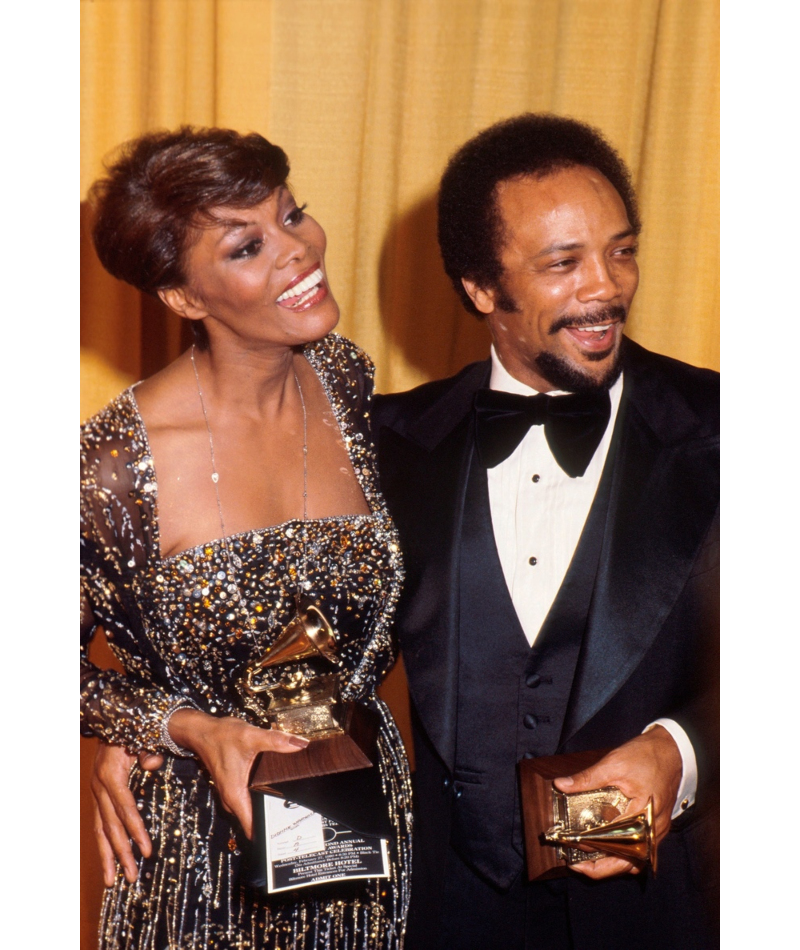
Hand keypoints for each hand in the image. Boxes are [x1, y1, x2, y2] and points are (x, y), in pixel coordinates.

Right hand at [91, 743, 162, 885]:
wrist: (112, 723)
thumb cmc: (133, 731)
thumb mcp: (142, 737)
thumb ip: (148, 751)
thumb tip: (152, 764)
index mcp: (111, 774)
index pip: (125, 808)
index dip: (136, 830)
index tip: (148, 850)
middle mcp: (99, 787)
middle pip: (111, 826)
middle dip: (122, 853)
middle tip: (133, 876)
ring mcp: (96, 794)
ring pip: (100, 830)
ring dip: (108, 856)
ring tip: (112, 881)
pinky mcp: (97, 798)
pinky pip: (99, 825)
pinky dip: (104, 845)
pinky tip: (109, 862)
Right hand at [168, 709, 307, 838]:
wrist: (202, 731)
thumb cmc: (221, 736)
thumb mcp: (251, 737)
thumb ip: (276, 741)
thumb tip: (301, 744)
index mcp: (236, 795)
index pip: (253, 828)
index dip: (271, 832)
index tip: (288, 829)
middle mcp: (233, 799)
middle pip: (256, 819)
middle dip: (275, 817)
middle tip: (299, 810)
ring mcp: (233, 793)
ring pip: (254, 808)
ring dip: (269, 804)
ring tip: (292, 798)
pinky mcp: (235, 786)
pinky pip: (251, 797)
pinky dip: (263, 793)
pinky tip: (277, 783)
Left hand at [553, 726, 681, 879]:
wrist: (672, 750)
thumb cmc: (647, 756)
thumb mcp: (613, 764)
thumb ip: (587, 778)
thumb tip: (561, 784)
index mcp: (644, 814)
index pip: (616, 840)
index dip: (593, 846)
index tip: (573, 847)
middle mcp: (654, 829)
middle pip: (630, 862)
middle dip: (602, 868)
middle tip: (578, 866)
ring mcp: (658, 831)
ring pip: (637, 860)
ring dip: (614, 864)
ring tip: (589, 861)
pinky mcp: (656, 827)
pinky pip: (642, 850)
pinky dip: (624, 854)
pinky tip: (607, 849)